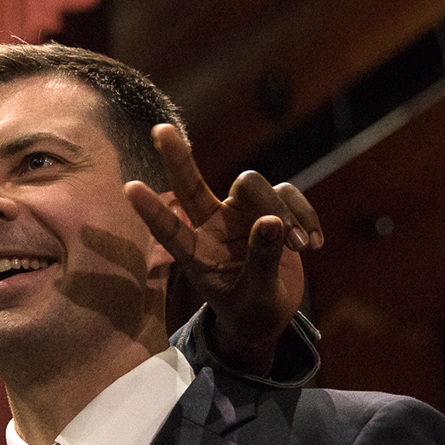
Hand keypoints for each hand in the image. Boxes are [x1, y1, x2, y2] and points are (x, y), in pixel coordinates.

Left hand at [125, 124, 322, 368]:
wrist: (268, 315)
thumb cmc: (251, 311)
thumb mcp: (257, 297)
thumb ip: (262, 262)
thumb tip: (272, 221)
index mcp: (197, 255)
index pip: (170, 230)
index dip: (152, 210)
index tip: (130, 188)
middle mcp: (212, 226)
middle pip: (192, 184)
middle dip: (177, 158)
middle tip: (160, 129)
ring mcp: (239, 214)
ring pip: (252, 186)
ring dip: (283, 211)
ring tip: (302, 246)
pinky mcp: (270, 209)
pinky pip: (287, 194)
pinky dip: (305, 215)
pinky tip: (314, 243)